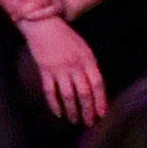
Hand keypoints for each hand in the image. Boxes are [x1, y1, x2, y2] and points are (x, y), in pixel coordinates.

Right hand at [19, 8, 108, 129]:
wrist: (44, 24)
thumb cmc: (64, 36)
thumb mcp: (83, 48)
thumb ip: (88, 66)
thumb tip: (94, 89)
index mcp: (87, 58)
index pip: (97, 83)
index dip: (100, 100)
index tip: (102, 114)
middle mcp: (75, 64)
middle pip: (84, 92)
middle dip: (88, 110)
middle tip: (89, 122)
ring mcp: (59, 68)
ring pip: (69, 95)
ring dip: (73, 110)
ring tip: (75, 121)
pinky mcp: (45, 70)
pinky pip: (51, 91)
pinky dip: (54, 104)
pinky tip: (58, 113)